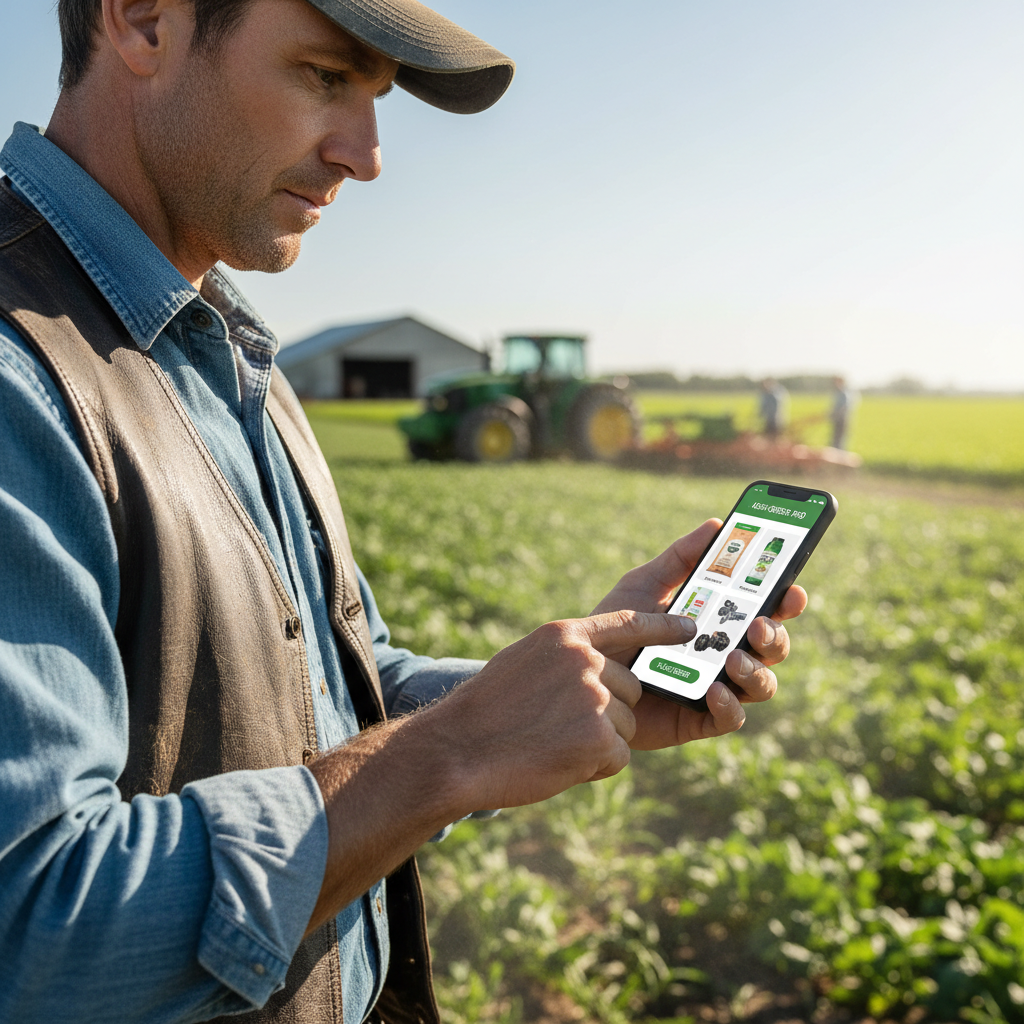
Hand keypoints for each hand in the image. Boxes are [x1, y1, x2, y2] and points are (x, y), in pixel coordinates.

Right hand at [438, 610, 692, 810]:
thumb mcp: (522, 661)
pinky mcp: (600, 738)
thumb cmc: (484, 711)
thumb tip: (594, 661)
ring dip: (598, 740)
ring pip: (625, 723)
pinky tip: (557, 761)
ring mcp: (594, 698)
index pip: (628, 624)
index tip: (691, 629)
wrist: (456, 752)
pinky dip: (594, 766)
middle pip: (630, 688)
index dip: (663, 627)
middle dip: (606, 712)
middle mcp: (584, 660)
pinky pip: (618, 755)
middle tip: (558, 727)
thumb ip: (563, 657)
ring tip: (551, 743)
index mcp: (565, 635)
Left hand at [590, 520, 807, 749]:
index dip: (786, 601)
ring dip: (757, 670)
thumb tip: (718, 525)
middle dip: (775, 635)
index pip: (766, 609)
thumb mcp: (645, 584)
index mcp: (719, 619)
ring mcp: (717, 687)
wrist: (580, 673)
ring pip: (761, 684)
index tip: (792, 591)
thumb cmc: (615, 626)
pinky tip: (715, 690)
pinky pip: (730, 718)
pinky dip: (730, 705)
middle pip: (772, 646)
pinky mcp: (699, 719)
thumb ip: (680, 558)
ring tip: (734, 658)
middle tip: (759, 624)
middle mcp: (725, 654)